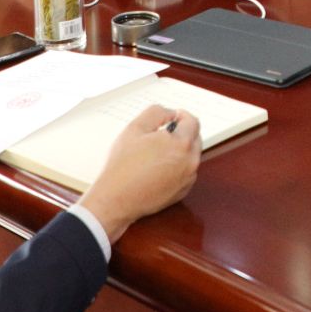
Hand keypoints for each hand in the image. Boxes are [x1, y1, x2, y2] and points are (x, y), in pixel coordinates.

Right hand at [78, 105, 202, 242]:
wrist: (116, 199)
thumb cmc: (123, 166)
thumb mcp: (135, 128)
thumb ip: (156, 112)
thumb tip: (170, 113)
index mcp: (182, 144)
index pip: (193, 122)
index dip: (181, 115)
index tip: (172, 116)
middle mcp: (190, 162)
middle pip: (194, 138)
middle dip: (181, 132)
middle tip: (161, 134)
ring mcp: (188, 179)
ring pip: (190, 156)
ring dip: (179, 150)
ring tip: (156, 152)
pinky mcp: (182, 191)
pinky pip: (185, 172)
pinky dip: (177, 166)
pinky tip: (157, 168)